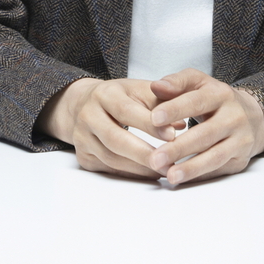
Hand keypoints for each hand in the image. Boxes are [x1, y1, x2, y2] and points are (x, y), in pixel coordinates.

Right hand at [37, 77, 175, 179]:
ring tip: (164, 171)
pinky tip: (149, 174)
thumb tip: (182, 123)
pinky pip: (108, 169)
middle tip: (169, 163)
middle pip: (115, 138)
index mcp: (104, 94)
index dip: (149, 124)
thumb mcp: (137, 89)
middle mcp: (89, 115)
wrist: (82, 103)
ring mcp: (82, 138)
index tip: (172, 135)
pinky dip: (130, 173)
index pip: (126, 110)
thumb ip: (160, 102)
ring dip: (140, 168)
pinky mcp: (83, 157)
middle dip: (143, 153)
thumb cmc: (118, 96)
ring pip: (111, 158)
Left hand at [147, 68, 263, 184]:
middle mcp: (234, 116)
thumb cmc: (216, 99)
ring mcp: (240, 140)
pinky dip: (200, 177)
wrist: (253, 116)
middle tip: (155, 158)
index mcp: (220, 94)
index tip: (154, 118)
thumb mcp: (199, 83)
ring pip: (215, 156)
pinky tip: (183, 180)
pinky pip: (218, 170)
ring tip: (170, 175)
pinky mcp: (240, 159)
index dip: (175, 109)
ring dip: (191, 168)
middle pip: (206, 134)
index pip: (197, 101)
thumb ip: (177, 83)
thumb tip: (156, 86)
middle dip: (179, 148)